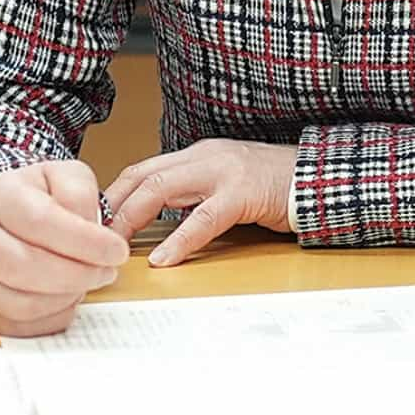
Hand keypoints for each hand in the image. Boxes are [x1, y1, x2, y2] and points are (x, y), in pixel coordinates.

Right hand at [0, 159, 123, 336]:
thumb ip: (79, 193)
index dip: (85, 242)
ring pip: (22, 303)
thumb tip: (90, 231)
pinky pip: (16, 326)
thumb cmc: (35, 199)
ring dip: (66, 298)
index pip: (41, 222)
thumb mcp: (63, 176)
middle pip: (26, 267)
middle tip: (106, 272)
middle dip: (78, 275)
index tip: (117, 252)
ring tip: (85, 281)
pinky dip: (50, 318)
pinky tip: (65, 298)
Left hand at [101, 139, 295, 266]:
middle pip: (142, 176)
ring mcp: (223, 170)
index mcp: (197, 155)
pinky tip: (165, 259)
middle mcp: (205, 156)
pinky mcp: (244, 192)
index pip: (142, 170)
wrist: (321, 179)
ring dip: (132, 217)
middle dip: (112, 207)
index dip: (113, 196)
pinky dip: (179, 239)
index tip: (94, 223)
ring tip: (115, 245)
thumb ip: (193, 196)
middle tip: (92, 237)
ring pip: (162, 188)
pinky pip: (203, 217)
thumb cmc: (276, 188)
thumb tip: (154, 220)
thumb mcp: (225, 185)